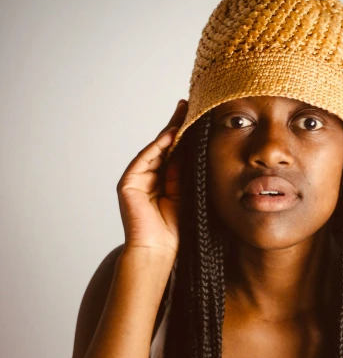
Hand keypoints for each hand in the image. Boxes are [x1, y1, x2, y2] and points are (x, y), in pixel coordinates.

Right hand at [116, 99, 188, 258]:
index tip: (199, 119)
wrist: (158, 251)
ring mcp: (138, 180)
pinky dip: (157, 146)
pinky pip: (145, 159)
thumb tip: (198, 150)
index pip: (176, 155)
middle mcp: (150, 179)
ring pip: (155, 150)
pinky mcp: (128, 183)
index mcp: (164, 183)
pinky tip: (171, 134)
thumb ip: (187, 174)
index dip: (186, 138)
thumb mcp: (187, 196)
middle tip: (189, 106)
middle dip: (177, 127)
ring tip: (184, 113)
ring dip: (169, 131)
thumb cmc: (175, 232)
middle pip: (165, 148)